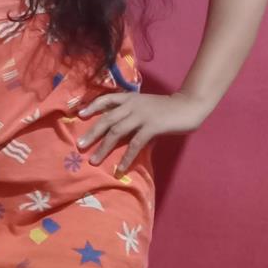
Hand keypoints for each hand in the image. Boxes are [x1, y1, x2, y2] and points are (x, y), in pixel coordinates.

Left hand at [76, 90, 206, 172]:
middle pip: (107, 119)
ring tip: (93, 160)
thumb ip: (131, 113)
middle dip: (92, 133)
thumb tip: (115, 129)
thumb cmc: (166, 108)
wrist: (188, 106)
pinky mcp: (152, 127)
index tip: (79, 115)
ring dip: (104, 147)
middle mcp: (132, 105)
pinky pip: (135, 144)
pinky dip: (126, 158)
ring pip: (117, 131)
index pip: (106, 99)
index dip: (92, 106)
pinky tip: (120, 169)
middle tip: (80, 145)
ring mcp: (141, 115)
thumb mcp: (145, 105)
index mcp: (130, 98)